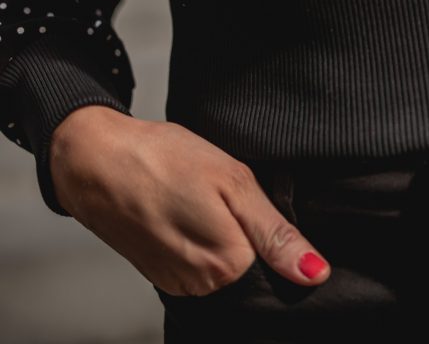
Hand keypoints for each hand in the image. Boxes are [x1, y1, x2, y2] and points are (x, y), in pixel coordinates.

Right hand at [49, 105, 330, 295]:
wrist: (96, 161)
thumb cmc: (163, 160)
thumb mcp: (233, 181)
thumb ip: (275, 232)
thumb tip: (315, 273)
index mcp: (229, 264)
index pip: (281, 262)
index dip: (277, 228)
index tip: (256, 200)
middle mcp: (204, 287)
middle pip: (253, 267)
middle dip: (252, 234)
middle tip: (228, 196)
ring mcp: (179, 284)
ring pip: (226, 265)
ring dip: (226, 236)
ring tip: (206, 200)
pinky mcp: (161, 275)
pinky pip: (200, 264)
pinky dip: (202, 239)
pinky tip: (191, 211)